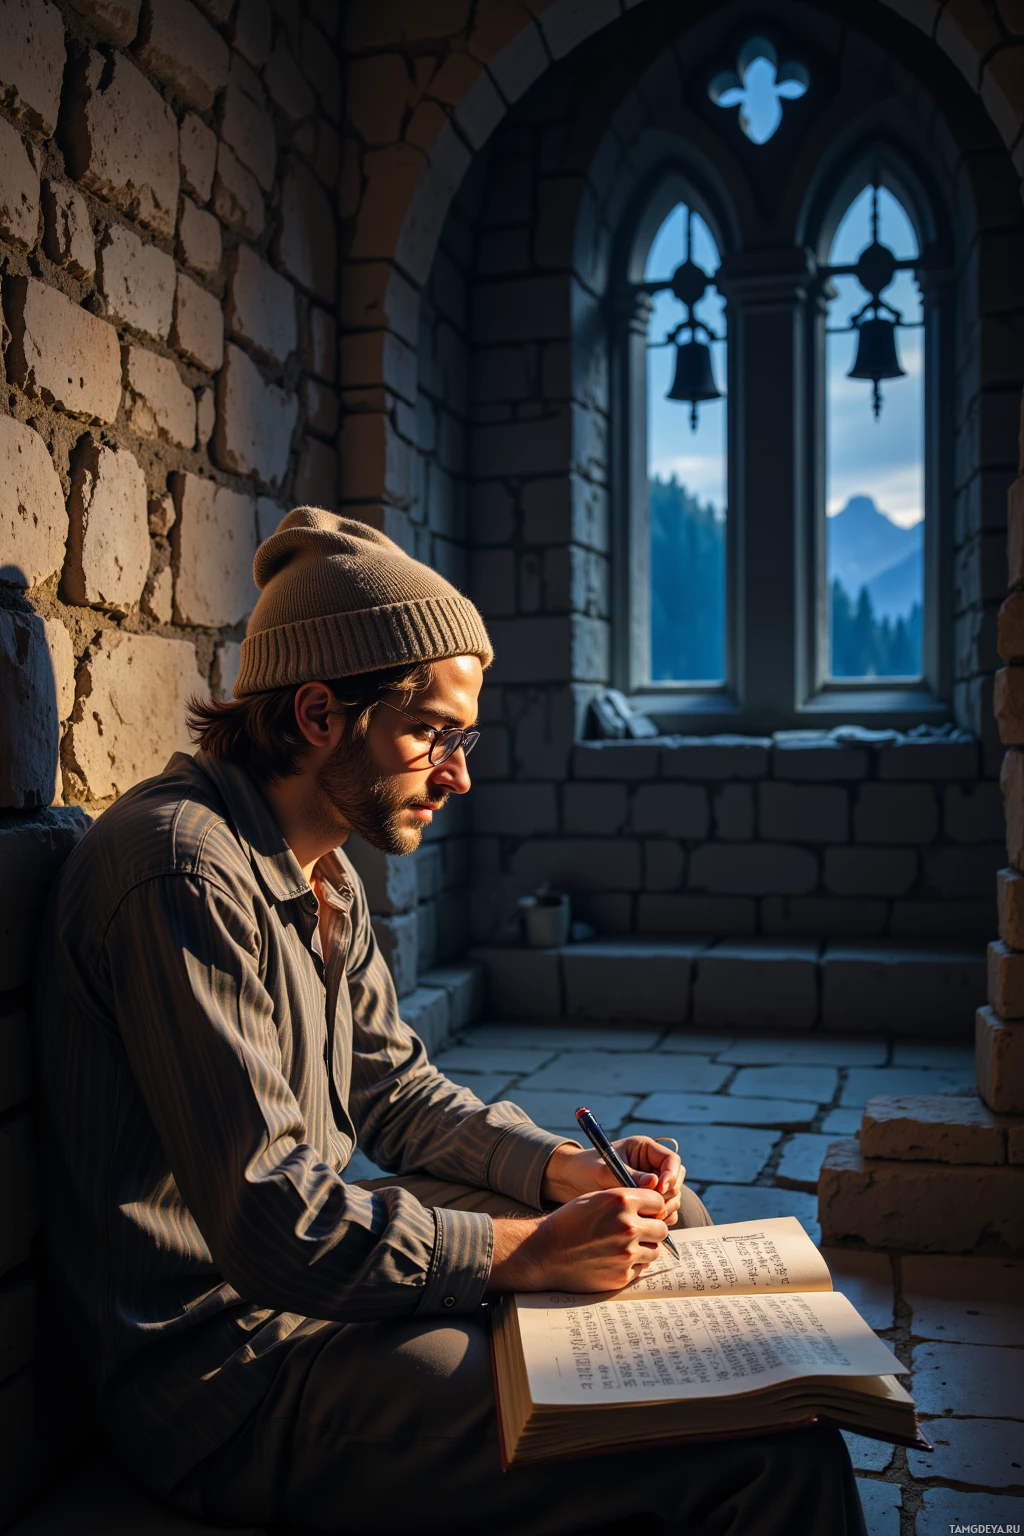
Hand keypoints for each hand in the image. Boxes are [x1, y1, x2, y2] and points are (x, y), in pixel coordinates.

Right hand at [487, 1186, 669, 1293]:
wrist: (545, 1252)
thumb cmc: (569, 1221)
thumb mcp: (596, 1198)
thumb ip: (626, 1200)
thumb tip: (655, 1209)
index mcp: (621, 1200)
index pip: (657, 1201)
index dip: (651, 1206)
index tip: (645, 1211)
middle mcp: (628, 1226)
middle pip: (661, 1228)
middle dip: (652, 1229)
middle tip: (636, 1231)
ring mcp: (627, 1253)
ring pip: (655, 1250)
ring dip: (644, 1248)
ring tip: (622, 1246)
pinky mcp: (623, 1275)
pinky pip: (641, 1268)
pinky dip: (632, 1264)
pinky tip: (612, 1259)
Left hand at [541, 1136, 684, 1226]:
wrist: (570, 1181)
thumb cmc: (585, 1169)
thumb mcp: (605, 1171)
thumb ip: (629, 1177)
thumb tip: (655, 1184)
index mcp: (644, 1150)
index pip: (672, 1160)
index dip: (671, 1175)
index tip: (660, 1190)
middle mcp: (651, 1166)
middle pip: (676, 1181)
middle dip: (668, 1196)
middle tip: (654, 1210)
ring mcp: (650, 1184)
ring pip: (672, 1199)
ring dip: (665, 1210)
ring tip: (646, 1219)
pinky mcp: (646, 1201)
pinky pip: (663, 1211)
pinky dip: (659, 1219)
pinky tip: (644, 1226)